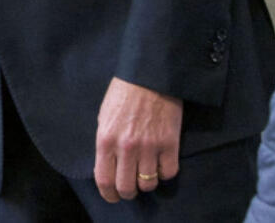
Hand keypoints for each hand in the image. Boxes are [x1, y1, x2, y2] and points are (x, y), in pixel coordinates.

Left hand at [94, 77, 181, 201]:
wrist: (148, 76)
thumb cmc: (123, 94)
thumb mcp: (104, 116)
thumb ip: (106, 142)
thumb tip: (109, 165)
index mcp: (105, 139)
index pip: (104, 179)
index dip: (108, 194)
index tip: (112, 196)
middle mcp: (126, 147)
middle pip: (127, 188)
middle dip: (127, 192)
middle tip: (130, 188)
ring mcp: (150, 147)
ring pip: (149, 184)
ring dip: (146, 182)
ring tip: (145, 173)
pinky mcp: (170, 144)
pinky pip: (168, 173)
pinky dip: (164, 173)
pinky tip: (160, 163)